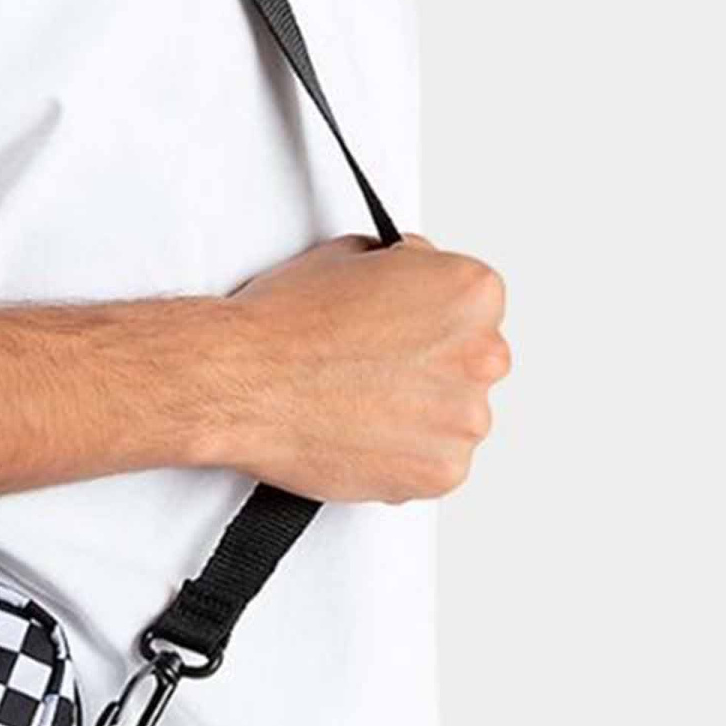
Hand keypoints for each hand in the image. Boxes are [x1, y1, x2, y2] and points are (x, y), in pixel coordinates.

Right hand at [219, 230, 510, 504]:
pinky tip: (363, 431)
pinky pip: (437, 463)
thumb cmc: (288, 323)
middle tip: (377, 366)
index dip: (430, 315)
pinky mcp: (441, 472)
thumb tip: (410, 283)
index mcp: (470, 295)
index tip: (402, 326)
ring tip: (362, 401)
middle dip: (432, 364)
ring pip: (457, 416)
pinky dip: (406, 454)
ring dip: (421, 412)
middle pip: (473, 361)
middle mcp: (480, 356)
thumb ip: (407, 272)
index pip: (474, 306)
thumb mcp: (356, 254)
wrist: (244, 380)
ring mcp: (464, 419)